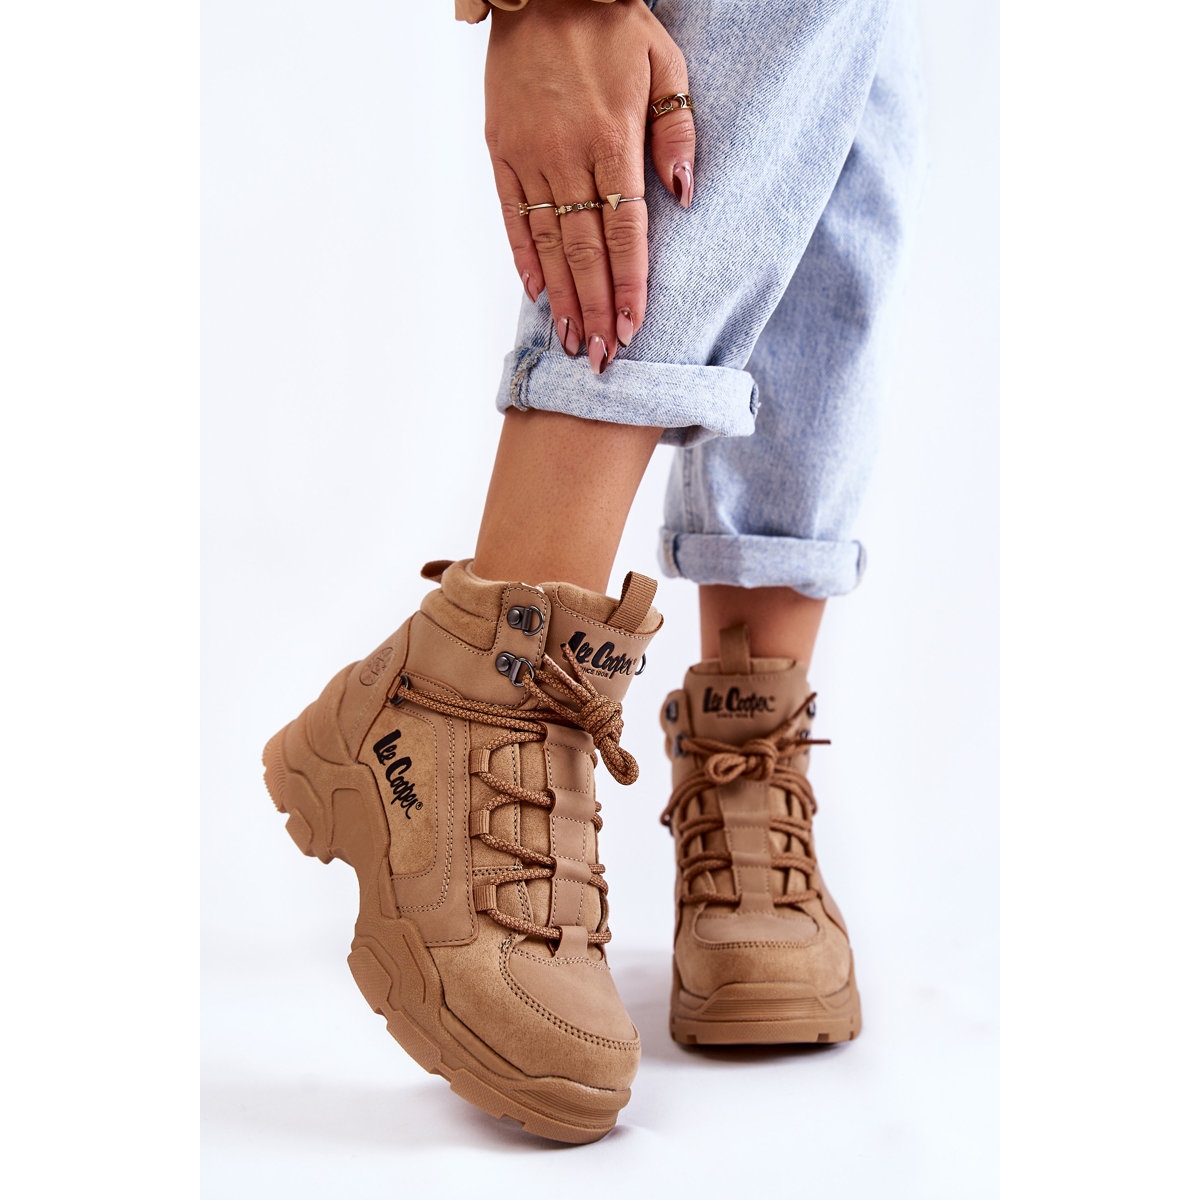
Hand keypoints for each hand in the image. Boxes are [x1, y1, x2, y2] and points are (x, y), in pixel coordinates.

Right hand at [485, 0, 694, 373]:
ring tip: (573, 341)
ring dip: (562, 297)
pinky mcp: (500, 149)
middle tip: (603, 358)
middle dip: (597, 308)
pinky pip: (511, 213)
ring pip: (548, 241)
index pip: (625, 230)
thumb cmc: (614, 24)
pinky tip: (536, 293)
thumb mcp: (664, 62)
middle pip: (585, 250)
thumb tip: (682, 194)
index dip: (630, 284)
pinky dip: (523, 255)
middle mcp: (567, 154)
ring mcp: (529, 154)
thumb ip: (676, 129)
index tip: (635, 327)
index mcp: (613, 138)